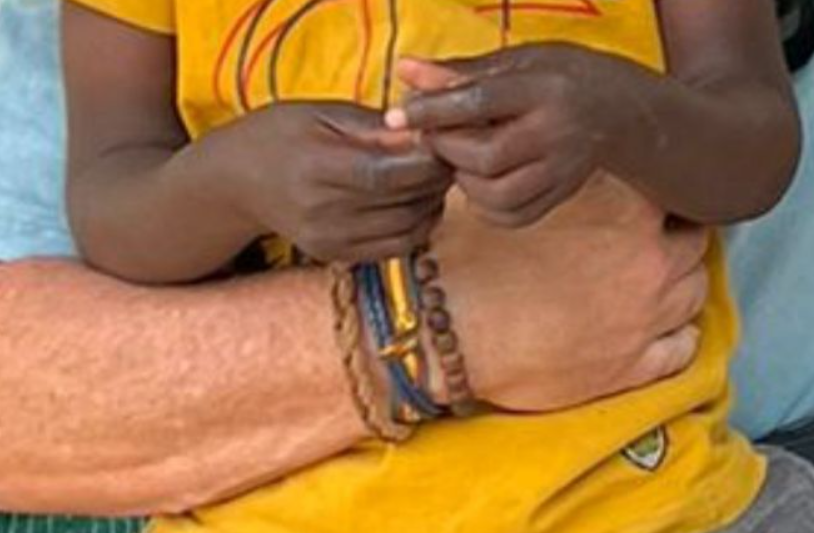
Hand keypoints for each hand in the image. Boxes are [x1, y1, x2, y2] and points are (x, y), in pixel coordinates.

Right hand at [204, 102, 452, 261]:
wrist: (236, 182)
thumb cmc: (279, 136)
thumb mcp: (321, 113)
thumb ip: (373, 127)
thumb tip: (424, 137)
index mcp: (315, 167)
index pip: (386, 173)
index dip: (425, 161)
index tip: (442, 142)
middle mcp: (321, 212)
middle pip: (402, 204)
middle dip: (436, 180)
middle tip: (445, 156)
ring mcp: (329, 240)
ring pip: (407, 231)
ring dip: (432, 205)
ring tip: (433, 178)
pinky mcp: (336, 257)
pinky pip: (395, 249)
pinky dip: (418, 227)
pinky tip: (418, 203)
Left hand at [387, 45, 621, 227]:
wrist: (618, 109)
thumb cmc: (558, 77)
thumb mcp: (515, 61)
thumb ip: (459, 72)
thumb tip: (405, 71)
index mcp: (544, 89)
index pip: (479, 101)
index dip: (433, 110)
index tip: (396, 116)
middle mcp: (557, 133)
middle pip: (486, 156)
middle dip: (447, 150)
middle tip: (435, 138)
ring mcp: (562, 170)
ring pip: (498, 194)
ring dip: (465, 182)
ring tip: (460, 161)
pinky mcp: (561, 195)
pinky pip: (514, 217)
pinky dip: (485, 208)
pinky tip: (479, 185)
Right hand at [433, 175, 709, 411]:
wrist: (443, 331)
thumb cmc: (463, 260)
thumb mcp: (500, 197)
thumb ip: (538, 173)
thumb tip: (536, 156)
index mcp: (620, 209)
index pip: (666, 189)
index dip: (650, 195)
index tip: (637, 202)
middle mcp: (647, 260)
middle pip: (691, 240)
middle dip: (670, 238)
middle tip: (643, 242)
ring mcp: (646, 317)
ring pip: (695, 290)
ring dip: (679, 284)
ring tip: (651, 283)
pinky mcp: (633, 367)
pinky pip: (682, 348)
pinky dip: (676, 336)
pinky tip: (658, 330)